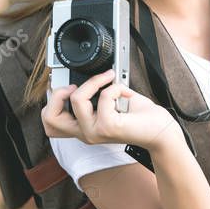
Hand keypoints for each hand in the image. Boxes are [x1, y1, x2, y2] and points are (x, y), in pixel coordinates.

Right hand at [41, 67, 182, 153]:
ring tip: (110, 80)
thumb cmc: (138, 116)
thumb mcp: (109, 103)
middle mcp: (85, 133)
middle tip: (76, 86)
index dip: (52, 100)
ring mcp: (94, 132)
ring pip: (76, 99)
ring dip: (95, 81)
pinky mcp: (108, 127)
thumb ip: (94, 95)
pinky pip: (104, 96)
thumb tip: (85, 75)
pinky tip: (126, 93)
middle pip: (50, 118)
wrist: (159, 129)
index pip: (51, 123)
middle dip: (59, 93)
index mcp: (83, 127)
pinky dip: (116, 87)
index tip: (69, 86)